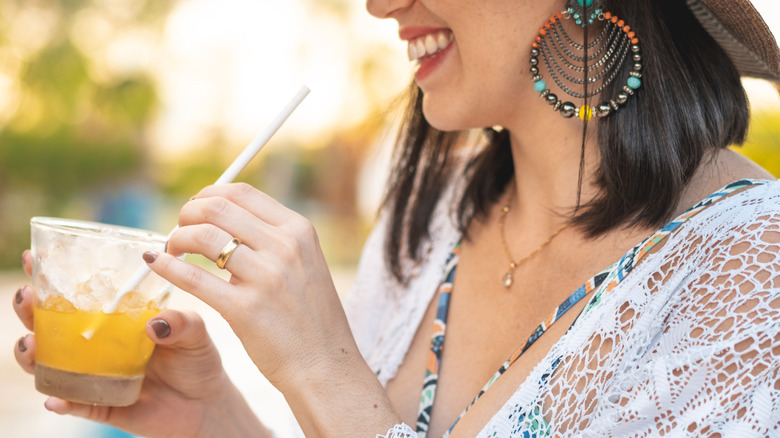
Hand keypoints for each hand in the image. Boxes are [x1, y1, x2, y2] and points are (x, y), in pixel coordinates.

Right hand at [13, 250, 267, 437]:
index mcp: (115, 318)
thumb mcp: (197, 332)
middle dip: (29, 310)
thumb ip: (182, 323)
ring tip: (32, 343)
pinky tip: (55, 399)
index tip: (32, 257)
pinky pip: (74, 404)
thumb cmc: (198, 359)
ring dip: (32, 354)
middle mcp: (98, 345)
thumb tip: (154, 325)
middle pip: (49, 325)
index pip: (77, 294)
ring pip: (49, 365)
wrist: (207, 404)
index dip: (50, 277)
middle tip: (27, 296)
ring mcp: (95, 375)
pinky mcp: (101, 406)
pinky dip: (61, 401)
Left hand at [144, 183, 400, 434]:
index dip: (209, 194)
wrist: (325, 367)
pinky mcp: (245, 309)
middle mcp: (285, 247)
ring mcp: (266, 277)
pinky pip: (193, 277)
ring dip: (176, 238)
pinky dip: (167, 266)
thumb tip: (226, 219)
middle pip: (218, 207)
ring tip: (171, 251)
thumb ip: (273, 240)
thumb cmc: (311, 318)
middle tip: (178, 230)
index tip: (196, 209)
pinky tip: (156, 264)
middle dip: (188, 213)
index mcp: (299, 230)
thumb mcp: (306, 264)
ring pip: (202, 236)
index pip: (242, 192)